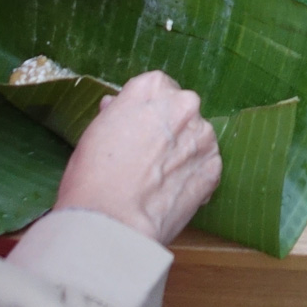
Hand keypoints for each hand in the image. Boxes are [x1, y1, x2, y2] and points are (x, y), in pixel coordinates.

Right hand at [56, 71, 222, 244]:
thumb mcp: (96, 130)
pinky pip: (206, 166)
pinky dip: (194, 176)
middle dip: (171, 129)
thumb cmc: (93, 175)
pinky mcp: (214, 166)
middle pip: (182, 109)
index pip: (158, 88)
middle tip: (150, 155)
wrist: (112, 219)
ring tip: (160, 178)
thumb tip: (116, 106)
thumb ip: (116, 112)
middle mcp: (183, 103)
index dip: (148, 112)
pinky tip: (172, 192)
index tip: (140, 129)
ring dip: (185, 152)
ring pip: (197, 137)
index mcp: (152, 87)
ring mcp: (203, 135)